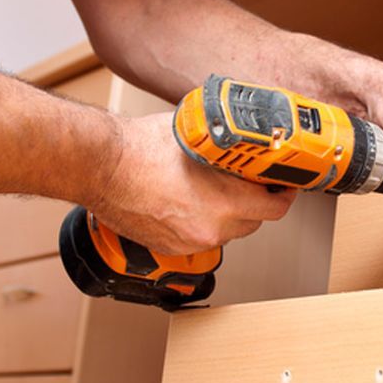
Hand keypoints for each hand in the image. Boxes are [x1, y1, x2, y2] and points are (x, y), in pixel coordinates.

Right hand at [90, 112, 296, 254]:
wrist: (99, 166)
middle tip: (251, 183)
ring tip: (215, 190)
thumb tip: (245, 138)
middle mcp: (210, 229)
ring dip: (228, 214)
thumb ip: (226, 145)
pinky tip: (189, 202)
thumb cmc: (140, 147)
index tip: (282, 184)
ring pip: (226, 232)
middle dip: (255, 203)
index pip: (275, 208)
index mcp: (224, 203)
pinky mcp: (169, 248)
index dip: (283, 194)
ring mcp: (188, 242)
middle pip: (253, 222)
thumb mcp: (197, 134)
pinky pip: (199, 238)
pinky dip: (202, 223)